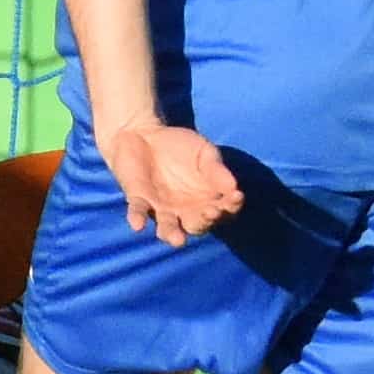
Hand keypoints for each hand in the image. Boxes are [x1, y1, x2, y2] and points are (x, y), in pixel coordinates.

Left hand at [102, 117, 240, 247]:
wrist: (145, 133)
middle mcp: (185, 211)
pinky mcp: (138, 199)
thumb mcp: (204, 154)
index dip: (231, 206)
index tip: (236, 197)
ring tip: (178, 240)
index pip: (223, 211)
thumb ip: (216, 170)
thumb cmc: (181, 147)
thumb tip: (233, 187)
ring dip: (172, 234)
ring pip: (167, 228)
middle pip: (197, 225)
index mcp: (207, 200)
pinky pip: (138, 212)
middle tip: (211, 212)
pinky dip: (138, 218)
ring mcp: (161, 208)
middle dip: (204, 221)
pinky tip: (138, 225)